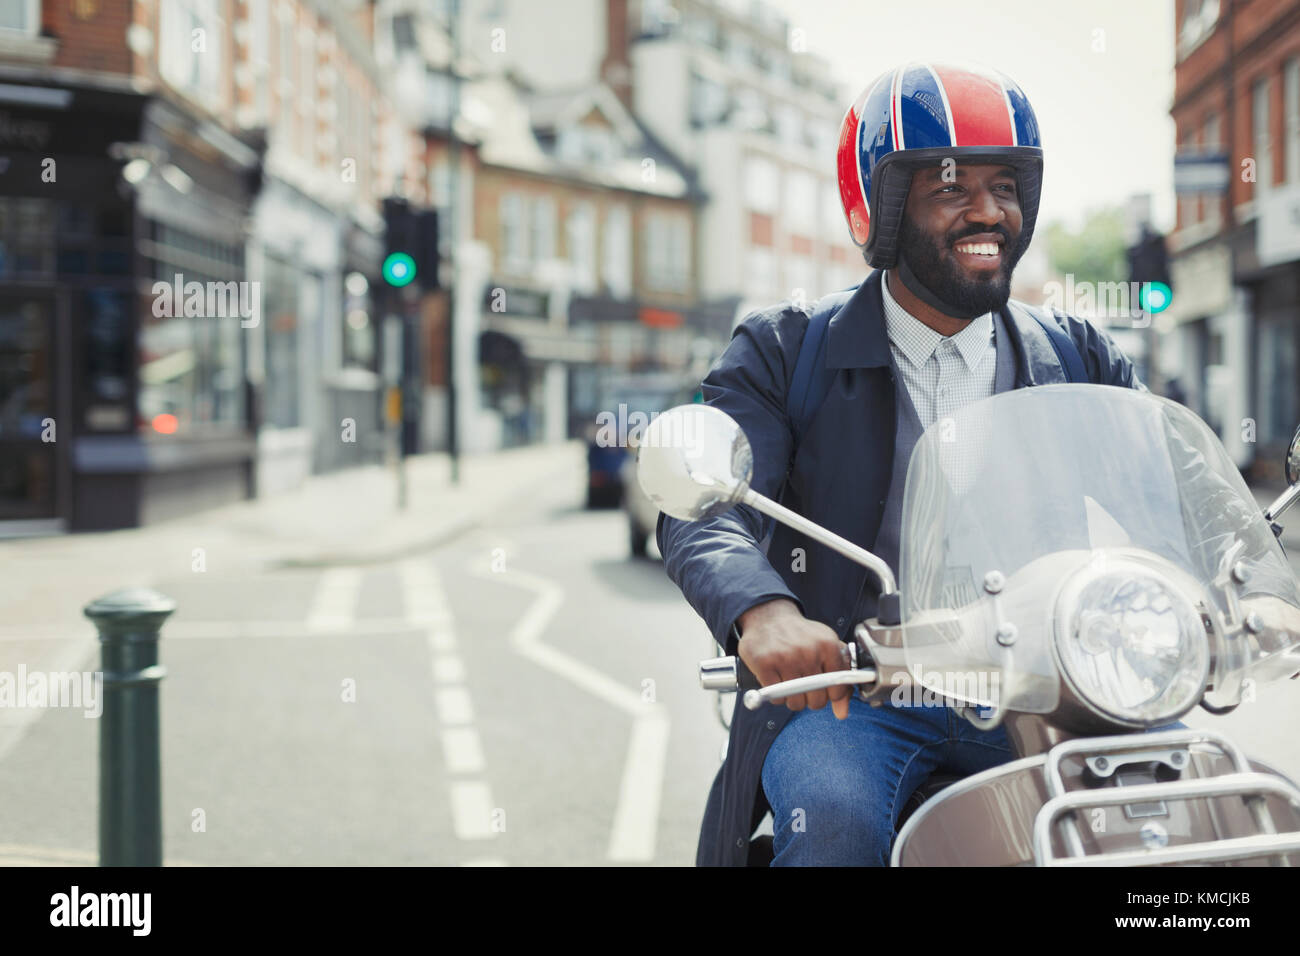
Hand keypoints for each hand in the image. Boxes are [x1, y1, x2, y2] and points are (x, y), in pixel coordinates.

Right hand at [736, 599, 851, 719]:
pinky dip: (776, 696)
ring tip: (790, 685)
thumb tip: (841, 713)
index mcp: (828, 645)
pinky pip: (776, 698)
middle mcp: (808, 651)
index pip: (838, 690)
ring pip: (796, 702)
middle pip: (817, 700)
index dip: (831, 696)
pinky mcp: (764, 663)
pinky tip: (777, 682)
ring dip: (792, 700)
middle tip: (804, 687)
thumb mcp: (826, 649)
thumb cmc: (801, 636)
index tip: (824, 689)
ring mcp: (785, 657)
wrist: (769, 616)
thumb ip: (839, 680)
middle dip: (810, 700)